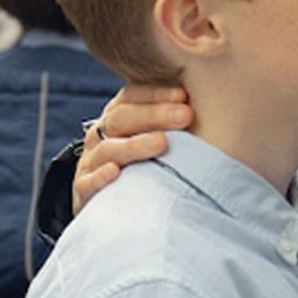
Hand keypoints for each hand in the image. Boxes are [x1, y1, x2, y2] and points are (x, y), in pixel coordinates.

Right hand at [74, 84, 193, 214]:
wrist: (116, 204)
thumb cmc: (148, 162)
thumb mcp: (157, 135)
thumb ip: (174, 117)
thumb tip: (213, 93)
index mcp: (118, 115)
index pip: (131, 96)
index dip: (156, 93)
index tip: (184, 95)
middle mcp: (100, 135)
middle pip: (122, 118)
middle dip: (155, 115)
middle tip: (186, 115)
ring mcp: (91, 162)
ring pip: (109, 149)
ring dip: (135, 145)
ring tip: (162, 143)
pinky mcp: (84, 191)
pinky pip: (88, 183)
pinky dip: (102, 177)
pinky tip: (115, 172)